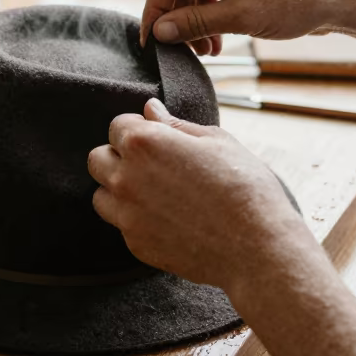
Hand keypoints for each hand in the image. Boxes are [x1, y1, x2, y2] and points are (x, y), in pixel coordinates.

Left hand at [88, 98, 324, 310]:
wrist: (257, 247)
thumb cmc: (244, 186)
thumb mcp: (216, 141)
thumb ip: (175, 125)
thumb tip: (150, 109)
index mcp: (144, 143)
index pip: (117, 125)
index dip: (139, 129)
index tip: (159, 139)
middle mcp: (126, 178)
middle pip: (98, 159)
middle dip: (118, 156)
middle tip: (153, 165)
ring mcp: (127, 215)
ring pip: (100, 195)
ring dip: (119, 190)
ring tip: (155, 193)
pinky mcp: (136, 244)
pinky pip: (121, 225)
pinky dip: (136, 219)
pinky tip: (167, 218)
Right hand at [140, 0, 355, 53]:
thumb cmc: (301, 0)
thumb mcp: (243, 16)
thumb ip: (197, 22)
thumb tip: (160, 31)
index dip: (155, 10)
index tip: (150, 40)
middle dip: (179, 19)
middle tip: (182, 50)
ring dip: (195, 23)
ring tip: (206, 50)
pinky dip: (210, 18)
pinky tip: (216, 42)